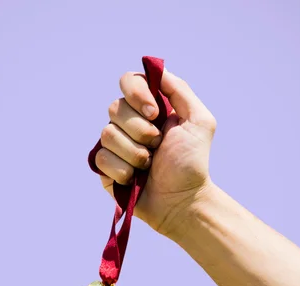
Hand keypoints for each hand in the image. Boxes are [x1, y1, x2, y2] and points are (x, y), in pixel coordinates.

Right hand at [94, 69, 216, 238]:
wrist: (183, 201)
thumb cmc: (192, 163)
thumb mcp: (199, 121)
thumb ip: (179, 90)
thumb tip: (155, 70)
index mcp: (148, 108)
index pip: (128, 81)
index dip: (136, 94)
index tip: (155, 113)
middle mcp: (128, 123)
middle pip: (115, 108)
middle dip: (140, 130)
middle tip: (158, 145)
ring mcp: (114, 145)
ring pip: (107, 134)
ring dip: (134, 153)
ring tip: (149, 166)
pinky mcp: (104, 168)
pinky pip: (101, 158)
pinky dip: (122, 170)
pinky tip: (135, 179)